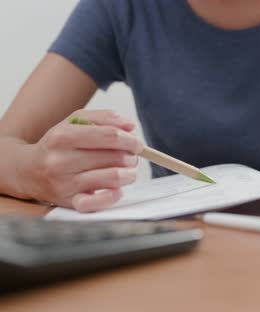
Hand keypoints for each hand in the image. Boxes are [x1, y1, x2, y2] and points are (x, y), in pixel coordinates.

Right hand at [25, 110, 142, 211]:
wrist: (25, 171)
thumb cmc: (57, 145)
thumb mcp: (73, 122)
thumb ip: (103, 118)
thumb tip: (130, 126)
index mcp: (62, 136)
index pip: (109, 136)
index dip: (130, 140)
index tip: (137, 144)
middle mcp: (60, 161)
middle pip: (115, 157)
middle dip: (131, 157)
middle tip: (131, 158)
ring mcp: (64, 184)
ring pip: (113, 178)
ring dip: (129, 174)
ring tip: (127, 171)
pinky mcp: (69, 202)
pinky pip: (98, 204)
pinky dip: (114, 196)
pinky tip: (116, 190)